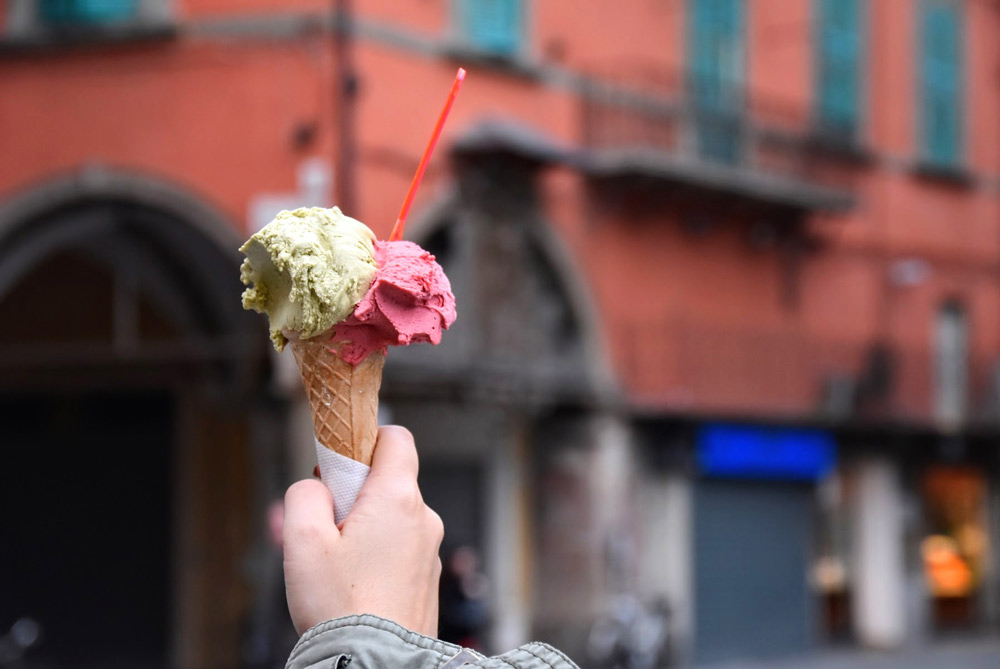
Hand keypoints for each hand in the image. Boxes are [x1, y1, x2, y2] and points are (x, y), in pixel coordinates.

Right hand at [282, 426, 444, 636]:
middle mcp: (423, 519)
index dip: (364, 440)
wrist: (374, 664)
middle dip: (353, 492)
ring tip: (336, 562)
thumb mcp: (301, 540)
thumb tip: (315, 485)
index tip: (337, 461)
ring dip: (364, 526)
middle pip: (388, 479)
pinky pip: (399, 547)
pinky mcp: (426, 577)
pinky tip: (353, 581)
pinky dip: (377, 552)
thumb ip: (304, 494)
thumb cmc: (340, 608)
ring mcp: (429, 550)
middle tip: (324, 525)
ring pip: (392, 516)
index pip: (396, 438)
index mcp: (397, 499)